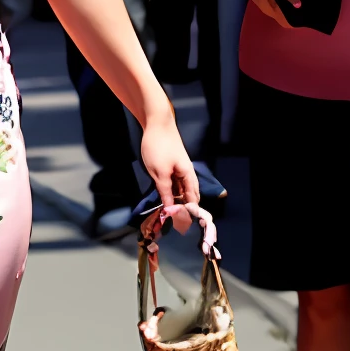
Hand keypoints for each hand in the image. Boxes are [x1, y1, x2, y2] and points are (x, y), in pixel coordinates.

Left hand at [138, 114, 200, 234]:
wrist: (157, 124)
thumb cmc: (159, 148)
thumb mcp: (159, 173)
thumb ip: (165, 192)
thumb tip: (170, 209)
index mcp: (188, 177)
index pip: (193, 201)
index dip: (188, 213)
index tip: (180, 226)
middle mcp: (187, 174)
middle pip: (188, 196)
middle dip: (182, 209)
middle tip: (172, 222)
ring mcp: (179, 170)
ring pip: (180, 190)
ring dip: (175, 201)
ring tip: (166, 214)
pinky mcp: (171, 166)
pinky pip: (174, 183)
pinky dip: (170, 192)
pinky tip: (163, 198)